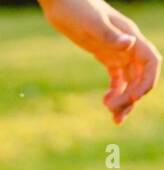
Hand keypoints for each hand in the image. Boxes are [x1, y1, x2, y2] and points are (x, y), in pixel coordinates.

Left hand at [40, 0, 159, 121]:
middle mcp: (127, 45)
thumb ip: (110, 35)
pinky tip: (105, 101)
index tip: (133, 98)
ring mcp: (116, 50)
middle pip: (141, 75)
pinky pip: (117, 76)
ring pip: (129, 79)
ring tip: (112, 115)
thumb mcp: (91, 23)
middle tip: (114, 113)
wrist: (62, 1)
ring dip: (125, 98)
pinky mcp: (103, 54)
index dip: (147, 82)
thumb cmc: (76, 7)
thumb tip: (129, 44)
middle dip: (132, 96)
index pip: (151, 62)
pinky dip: (114, 91)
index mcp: (130, 37)